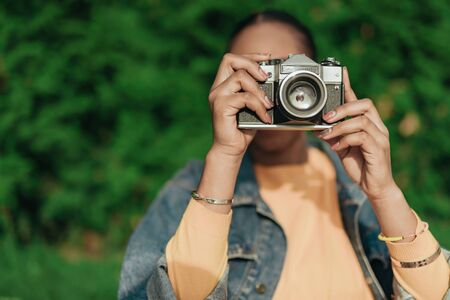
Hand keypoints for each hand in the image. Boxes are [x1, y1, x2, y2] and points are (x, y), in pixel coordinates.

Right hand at [208, 53, 272, 157]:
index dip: (250, 55)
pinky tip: (265, 117)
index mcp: (223, 85)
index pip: (232, 59)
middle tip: (266, 78)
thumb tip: (273, 80)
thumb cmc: (242, 129)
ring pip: (240, 77)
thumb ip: (257, 92)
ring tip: (268, 105)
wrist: (231, 149)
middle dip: (252, 64)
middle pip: (230, 59)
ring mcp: (217, 96)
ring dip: (259, 90)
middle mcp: (217, 88)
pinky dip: (258, 106)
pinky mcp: (221, 106)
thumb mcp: (253, 106)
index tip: (267, 58)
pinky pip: (245, 97)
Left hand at [316, 68, 397, 202]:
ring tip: (327, 135)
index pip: (359, 100)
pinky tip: (336, 148)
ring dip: (340, 127)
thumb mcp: (342, 147)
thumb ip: (333, 135)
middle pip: (365, 104)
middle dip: (343, 108)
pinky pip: (361, 137)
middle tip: (327, 117)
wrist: (375, 187)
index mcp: (369, 124)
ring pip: (361, 120)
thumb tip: (317, 127)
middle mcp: (377, 127)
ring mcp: (380, 138)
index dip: (350, 86)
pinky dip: (345, 140)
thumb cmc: (360, 166)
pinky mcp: (378, 149)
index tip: (341, 72)